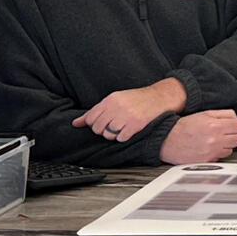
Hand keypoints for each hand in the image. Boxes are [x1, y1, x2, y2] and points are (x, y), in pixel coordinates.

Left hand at [72, 78, 187, 141]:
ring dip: (114, 135)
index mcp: (111, 99)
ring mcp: (127, 116)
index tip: (103, 123)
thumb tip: (76, 123)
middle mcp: (117, 107)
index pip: (91, 118)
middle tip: (114, 126)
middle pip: (98, 128)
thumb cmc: (138, 99)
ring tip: (122, 128)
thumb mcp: (115, 99)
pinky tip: (130, 130)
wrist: (161, 97)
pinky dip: (124, 137)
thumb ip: (95, 111)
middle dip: (104, 130)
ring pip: (108, 135)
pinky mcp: (136, 124)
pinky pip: (121, 138)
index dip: (95, 124)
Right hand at [159, 110, 236, 163]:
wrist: (167, 140)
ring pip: (230, 151)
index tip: (228, 126)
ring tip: (213, 142)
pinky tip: (207, 149)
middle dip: (230, 136)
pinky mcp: (206, 162)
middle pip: (236, 140)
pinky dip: (216, 154)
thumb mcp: (204, 114)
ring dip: (224, 146)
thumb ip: (224, 115)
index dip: (233, 125)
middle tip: (221, 134)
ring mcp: (210, 153)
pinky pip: (219, 158)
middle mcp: (214, 140)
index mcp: (214, 126)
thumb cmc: (184, 126)